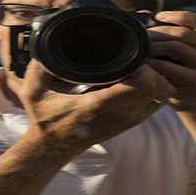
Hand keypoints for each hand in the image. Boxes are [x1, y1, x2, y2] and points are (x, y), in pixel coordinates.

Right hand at [16, 59, 174, 149]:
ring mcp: (127, 120)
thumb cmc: (45, 118)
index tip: (132, 52)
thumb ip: (37, 69)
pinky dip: (156, 89)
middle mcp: (118, 113)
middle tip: (141, 53)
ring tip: (143, 64)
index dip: (143, 64)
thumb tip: (44, 46)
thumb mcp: (33, 93)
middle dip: (154, 66)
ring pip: (162, 95)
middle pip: (159, 86)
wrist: (53, 147)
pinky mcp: (130, 123)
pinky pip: (157, 103)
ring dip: (159, 77)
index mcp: (98, 104)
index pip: (141, 83)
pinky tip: (140, 78)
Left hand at [146, 11, 195, 110]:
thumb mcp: (191, 56)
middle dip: (161, 31)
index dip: (182, 16)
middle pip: (185, 33)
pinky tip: (143, 63)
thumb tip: (147, 15)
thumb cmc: (188, 78)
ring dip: (156, 45)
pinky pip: (169, 66)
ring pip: (177, 47)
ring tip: (141, 47)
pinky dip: (154, 63)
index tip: (159, 16)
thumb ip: (180, 38)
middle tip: (142, 34)